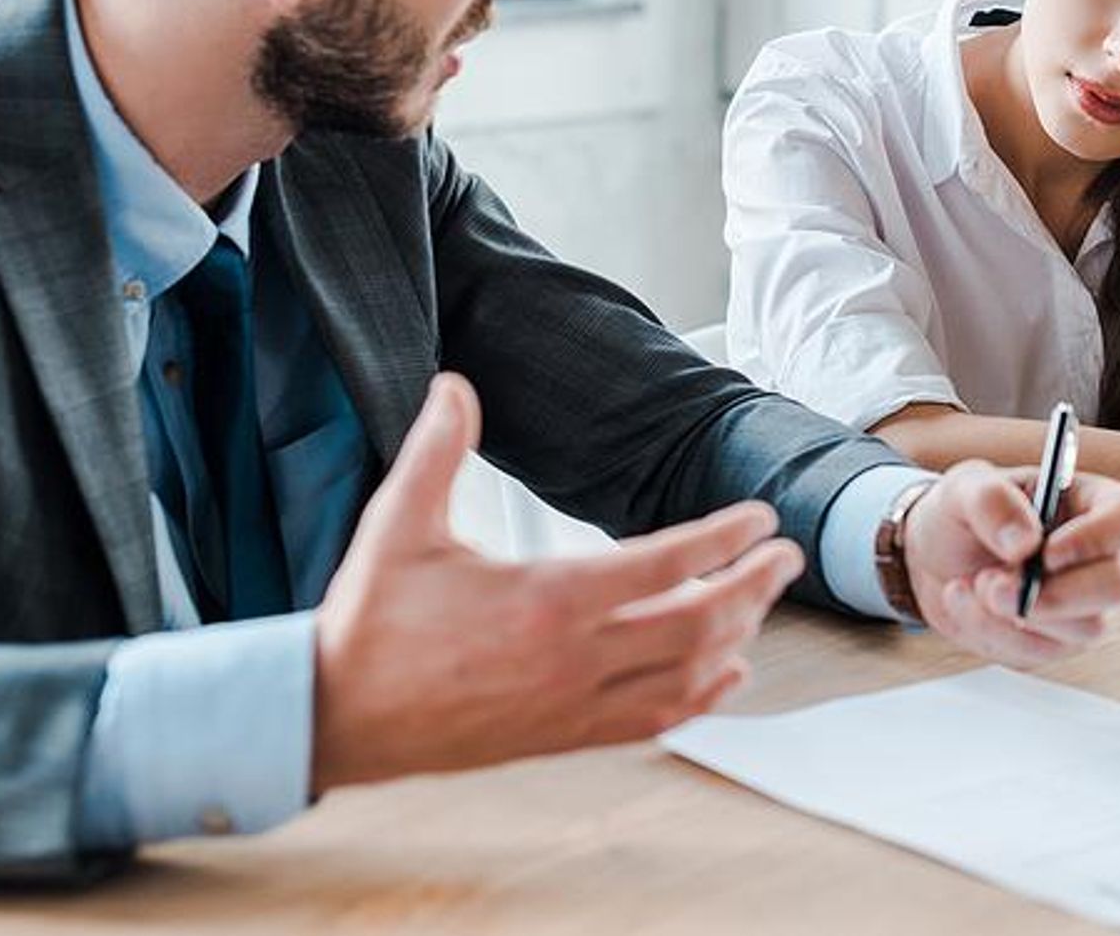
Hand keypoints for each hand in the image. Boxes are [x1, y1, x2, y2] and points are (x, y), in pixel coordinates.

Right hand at [311, 373, 803, 792]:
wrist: (335, 716)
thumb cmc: (371, 620)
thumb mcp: (399, 523)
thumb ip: (436, 448)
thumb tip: (455, 383)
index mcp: (546, 597)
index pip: (665, 565)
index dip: (723, 538)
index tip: (760, 516)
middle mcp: (572, 657)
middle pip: (697, 623)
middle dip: (752, 585)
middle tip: (784, 555)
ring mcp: (572, 704)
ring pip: (685, 675)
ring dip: (736, 636)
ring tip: (759, 600)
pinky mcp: (562, 736)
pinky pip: (653, 720)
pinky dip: (701, 696)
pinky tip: (724, 674)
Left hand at [900, 462, 1119, 668]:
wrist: (931, 559)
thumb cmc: (962, 515)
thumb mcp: (964, 489)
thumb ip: (992, 502)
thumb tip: (1025, 541)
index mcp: (1090, 503)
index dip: (1101, 538)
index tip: (1047, 551)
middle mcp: (1098, 556)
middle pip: (1117, 586)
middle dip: (1053, 594)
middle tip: (994, 583)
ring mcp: (1081, 603)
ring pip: (1083, 628)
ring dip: (1014, 613)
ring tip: (973, 583)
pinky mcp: (1055, 640)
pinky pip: (1039, 652)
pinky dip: (991, 630)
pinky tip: (967, 600)